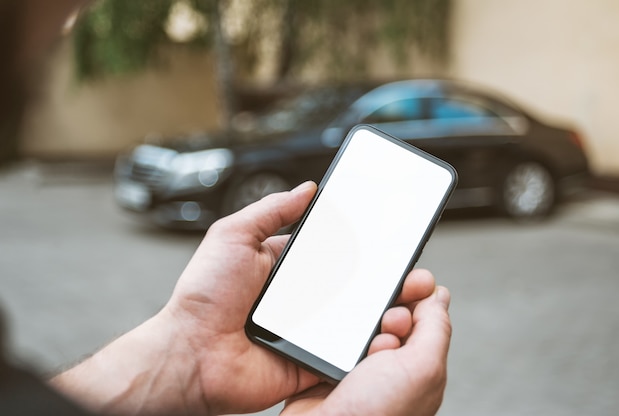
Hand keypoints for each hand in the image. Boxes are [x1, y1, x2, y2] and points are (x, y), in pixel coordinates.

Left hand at [50, 181, 450, 415]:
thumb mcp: (232, 236)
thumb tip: (307, 189)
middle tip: (410, 271)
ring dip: (380, 309)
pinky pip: (345, 351)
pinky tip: (386, 331)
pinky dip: (366, 344)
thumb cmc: (203, 296)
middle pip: (349, 284)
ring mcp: (306, 329)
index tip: (387, 236)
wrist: (191, 355)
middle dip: (380, 278)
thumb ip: (270, 211)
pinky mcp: (310, 359)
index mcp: (284, 267)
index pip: (331, 251)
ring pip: (354, 317)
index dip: (358, 244)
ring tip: (408, 299)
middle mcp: (299, 297)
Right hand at [282, 281, 450, 415]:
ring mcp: (354, 367)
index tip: (414, 283)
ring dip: (356, 325)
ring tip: (357, 347)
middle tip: (387, 325)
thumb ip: (435, 329)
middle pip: (388, 315)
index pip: (423, 317)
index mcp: (418, 369)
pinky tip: (332, 346)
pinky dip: (327, 332)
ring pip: (356, 322)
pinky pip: (325, 332)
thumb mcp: (422, 368)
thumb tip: (439, 295)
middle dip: (388, 312)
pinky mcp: (323, 365)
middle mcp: (388, 368)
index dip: (418, 297)